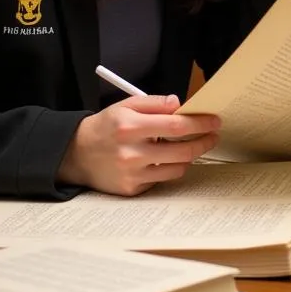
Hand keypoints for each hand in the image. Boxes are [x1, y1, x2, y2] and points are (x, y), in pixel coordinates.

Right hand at [57, 95, 220, 196]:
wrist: (76, 155)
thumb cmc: (106, 127)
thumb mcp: (126, 105)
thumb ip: (155, 102)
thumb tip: (180, 104)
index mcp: (130, 127)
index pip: (177, 126)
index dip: (200, 123)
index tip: (214, 121)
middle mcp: (131, 153)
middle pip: (183, 151)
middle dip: (204, 142)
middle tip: (212, 136)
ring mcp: (132, 174)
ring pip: (177, 168)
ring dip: (189, 156)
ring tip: (190, 146)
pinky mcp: (132, 189)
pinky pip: (162, 179)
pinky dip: (169, 168)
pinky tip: (166, 159)